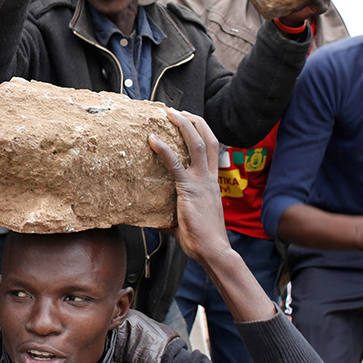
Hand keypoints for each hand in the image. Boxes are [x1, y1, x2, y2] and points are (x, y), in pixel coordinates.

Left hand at [149, 108, 227, 263]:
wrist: (213, 251)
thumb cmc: (200, 240)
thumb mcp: (185, 221)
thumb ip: (170, 214)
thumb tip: (150, 217)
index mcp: (212, 183)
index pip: (212, 150)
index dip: (202, 132)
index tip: (190, 121)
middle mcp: (209, 178)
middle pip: (208, 140)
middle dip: (194, 121)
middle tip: (178, 111)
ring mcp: (201, 182)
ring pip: (197, 144)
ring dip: (183, 125)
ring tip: (170, 113)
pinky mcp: (189, 189)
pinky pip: (175, 164)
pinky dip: (163, 149)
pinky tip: (152, 139)